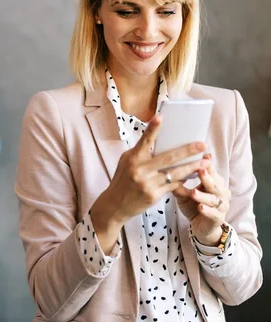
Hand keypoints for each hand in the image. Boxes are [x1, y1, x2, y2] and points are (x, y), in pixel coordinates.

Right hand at [91, 115, 209, 249]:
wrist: (115, 205)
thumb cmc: (122, 180)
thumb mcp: (126, 162)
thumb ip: (141, 152)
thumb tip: (156, 140)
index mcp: (133, 158)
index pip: (144, 141)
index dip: (152, 129)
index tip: (160, 117)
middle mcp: (141, 170)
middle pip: (168, 157)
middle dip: (188, 150)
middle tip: (202, 145)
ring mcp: (148, 184)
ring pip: (176, 173)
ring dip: (192, 167)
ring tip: (205, 162)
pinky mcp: (154, 195)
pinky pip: (173, 185)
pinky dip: (184, 179)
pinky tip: (194, 175)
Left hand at [173, 154, 230, 245]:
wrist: (201, 227)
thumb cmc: (194, 206)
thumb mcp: (184, 194)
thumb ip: (178, 184)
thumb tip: (166, 173)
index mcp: (214, 182)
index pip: (211, 171)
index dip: (208, 163)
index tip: (203, 155)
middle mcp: (220, 192)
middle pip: (215, 182)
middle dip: (207, 177)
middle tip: (199, 171)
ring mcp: (222, 205)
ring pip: (214, 198)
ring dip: (204, 195)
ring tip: (193, 192)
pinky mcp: (218, 218)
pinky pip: (214, 213)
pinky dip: (207, 210)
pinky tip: (200, 207)